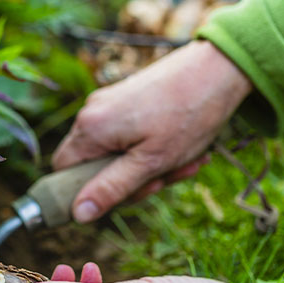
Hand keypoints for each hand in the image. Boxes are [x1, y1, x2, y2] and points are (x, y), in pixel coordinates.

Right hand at [53, 40, 252, 222]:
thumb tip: (78, 215)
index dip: (88, 191)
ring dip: (149, 166)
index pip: (64, 172)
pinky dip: (152, 148)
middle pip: (93, 164)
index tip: (126, 194)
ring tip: (186, 162)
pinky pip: (128, 136)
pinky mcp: (125, 99)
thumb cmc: (188, 115)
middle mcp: (92, 112)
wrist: (219, 68)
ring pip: (115, 153)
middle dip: (130, 180)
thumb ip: (111, 189)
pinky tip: (184, 149)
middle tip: (166, 179)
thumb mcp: (151, 163)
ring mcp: (108, 104)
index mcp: (91, 128)